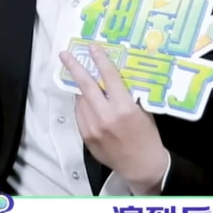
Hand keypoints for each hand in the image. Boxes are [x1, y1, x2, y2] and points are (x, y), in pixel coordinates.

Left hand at [59, 44, 168, 194]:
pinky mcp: (86, 137)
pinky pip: (80, 114)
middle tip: (65, 55)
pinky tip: (87, 101)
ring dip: (80, 88)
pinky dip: (82, 105)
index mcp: (124, 109)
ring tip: (80, 78)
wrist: (141, 165)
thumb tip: (113, 78)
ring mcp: (93, 128)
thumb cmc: (147, 137)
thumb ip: (127, 95)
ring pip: (81, 100)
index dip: (100, 60)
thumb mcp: (143, 110)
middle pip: (86, 86)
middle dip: (74, 67)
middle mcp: (106, 117)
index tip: (92, 47)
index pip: (109, 77)